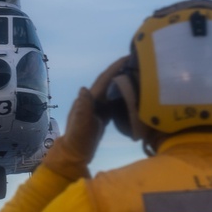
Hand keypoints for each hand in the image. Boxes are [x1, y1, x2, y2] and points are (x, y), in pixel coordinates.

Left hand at [42, 58, 126, 179]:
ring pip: (111, 91)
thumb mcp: (80, 125)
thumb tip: (84, 88)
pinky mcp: (102, 116)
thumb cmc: (78, 140)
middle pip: (108, 82)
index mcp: (88, 100)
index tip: (127, 57)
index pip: (103, 80)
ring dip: (122, 81)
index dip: (114, 68)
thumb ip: (83, 108)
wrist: (75, 154)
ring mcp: (97, 108)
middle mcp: (92, 101)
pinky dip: (121, 95)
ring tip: (137, 75)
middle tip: (136, 63)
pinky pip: (113, 102)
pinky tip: (131, 95)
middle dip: (120, 71)